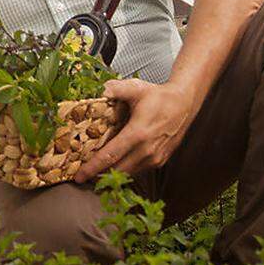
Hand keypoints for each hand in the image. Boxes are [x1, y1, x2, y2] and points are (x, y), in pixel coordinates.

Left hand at [73, 78, 195, 181]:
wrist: (184, 103)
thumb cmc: (159, 96)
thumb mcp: (136, 88)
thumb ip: (115, 89)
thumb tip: (99, 90)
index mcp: (138, 133)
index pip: (110, 156)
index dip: (92, 168)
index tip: (79, 176)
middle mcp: (147, 150)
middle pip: (116, 170)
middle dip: (97, 175)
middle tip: (81, 175)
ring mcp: (155, 158)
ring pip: (127, 173)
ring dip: (111, 173)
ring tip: (95, 171)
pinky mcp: (160, 161)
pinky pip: (138, 170)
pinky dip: (125, 169)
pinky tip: (115, 165)